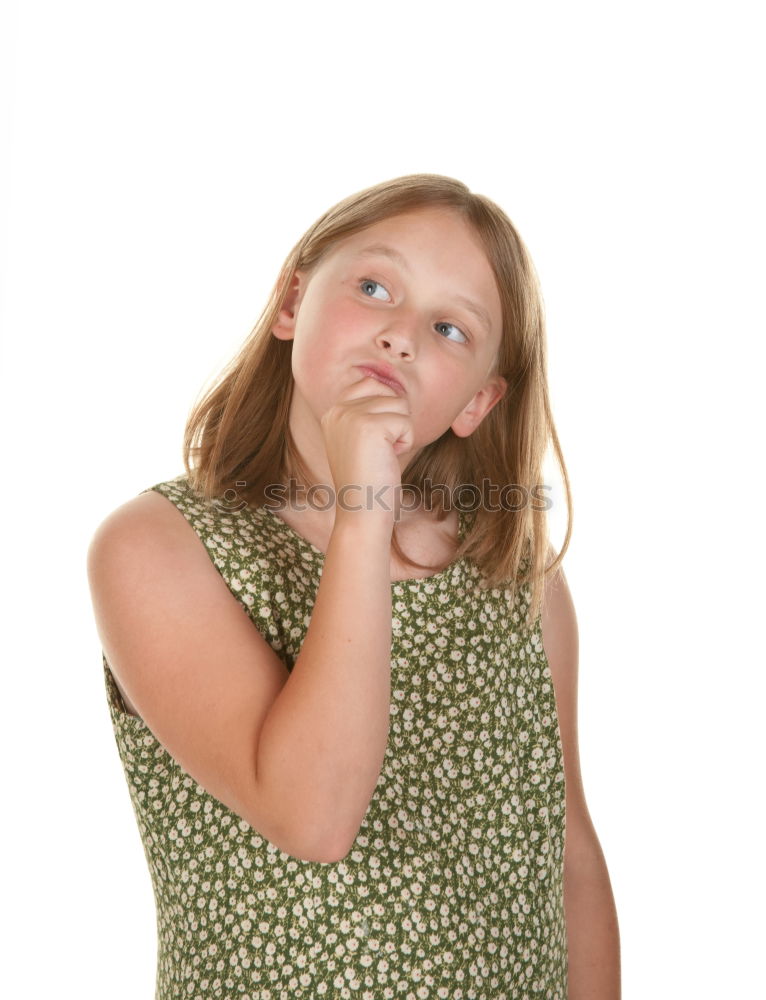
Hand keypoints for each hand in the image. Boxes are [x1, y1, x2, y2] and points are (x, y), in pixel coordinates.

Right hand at [320, 374, 412, 525]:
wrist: (362, 512)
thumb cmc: (369, 478)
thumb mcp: (361, 438)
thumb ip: (368, 410)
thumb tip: (394, 386)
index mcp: (332, 411)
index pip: (370, 382)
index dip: (385, 406)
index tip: (377, 437)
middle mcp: (338, 410)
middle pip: (389, 393)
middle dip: (395, 420)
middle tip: (380, 449)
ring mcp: (351, 416)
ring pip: (400, 405)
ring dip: (401, 432)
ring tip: (383, 454)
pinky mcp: (369, 427)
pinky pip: (406, 422)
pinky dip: (405, 442)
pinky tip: (387, 459)